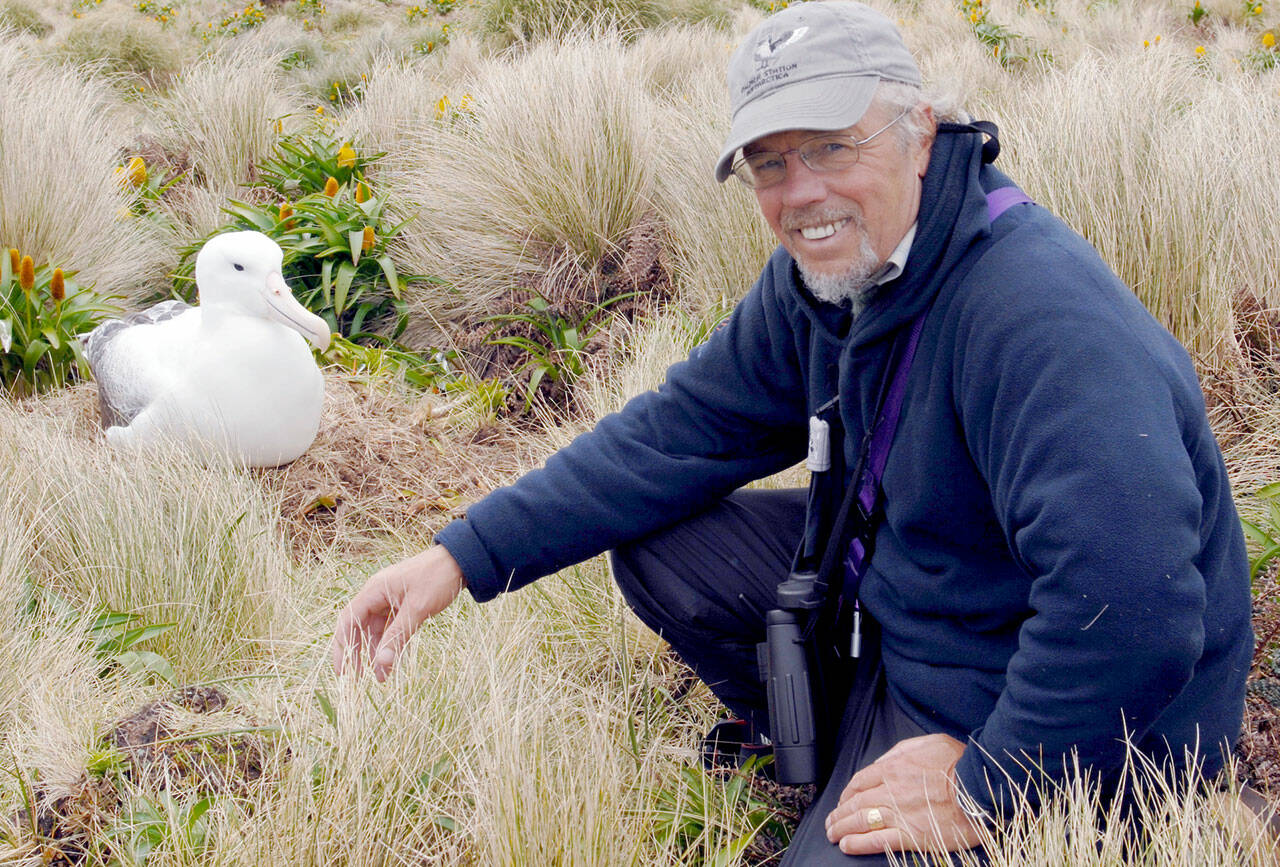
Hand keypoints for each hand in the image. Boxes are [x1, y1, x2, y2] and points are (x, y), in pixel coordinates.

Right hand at [331, 545, 465, 680]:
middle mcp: (378, 595)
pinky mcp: (403, 604)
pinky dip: (391, 643)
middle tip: (359, 678)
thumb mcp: (417, 609)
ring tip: (381, 676)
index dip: (343, 647)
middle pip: (359, 627)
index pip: (348, 621)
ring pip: (376, 630)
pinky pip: (391, 627)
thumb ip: (398, 636)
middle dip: (358, 652)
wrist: (461, 561)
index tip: (343, 671)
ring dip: (377, 651)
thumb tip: (381, 663)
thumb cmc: (437, 578)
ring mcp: (390, 599)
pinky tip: (394, 660)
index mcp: (374, 591)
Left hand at [824, 733, 983, 855]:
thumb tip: (883, 762)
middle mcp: (890, 790)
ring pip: (860, 821)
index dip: (847, 793)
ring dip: (841, 828)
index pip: (859, 781)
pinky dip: (858, 844)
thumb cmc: (959, 764)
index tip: (843, 800)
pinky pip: (877, 841)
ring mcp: (898, 814)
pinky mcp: (911, 836)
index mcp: (893, 768)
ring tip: (833, 834)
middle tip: (831, 822)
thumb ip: (900, 752)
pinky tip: (847, 846)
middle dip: (838, 813)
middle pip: (855, 802)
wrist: (980, 787)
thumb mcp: (927, 743)